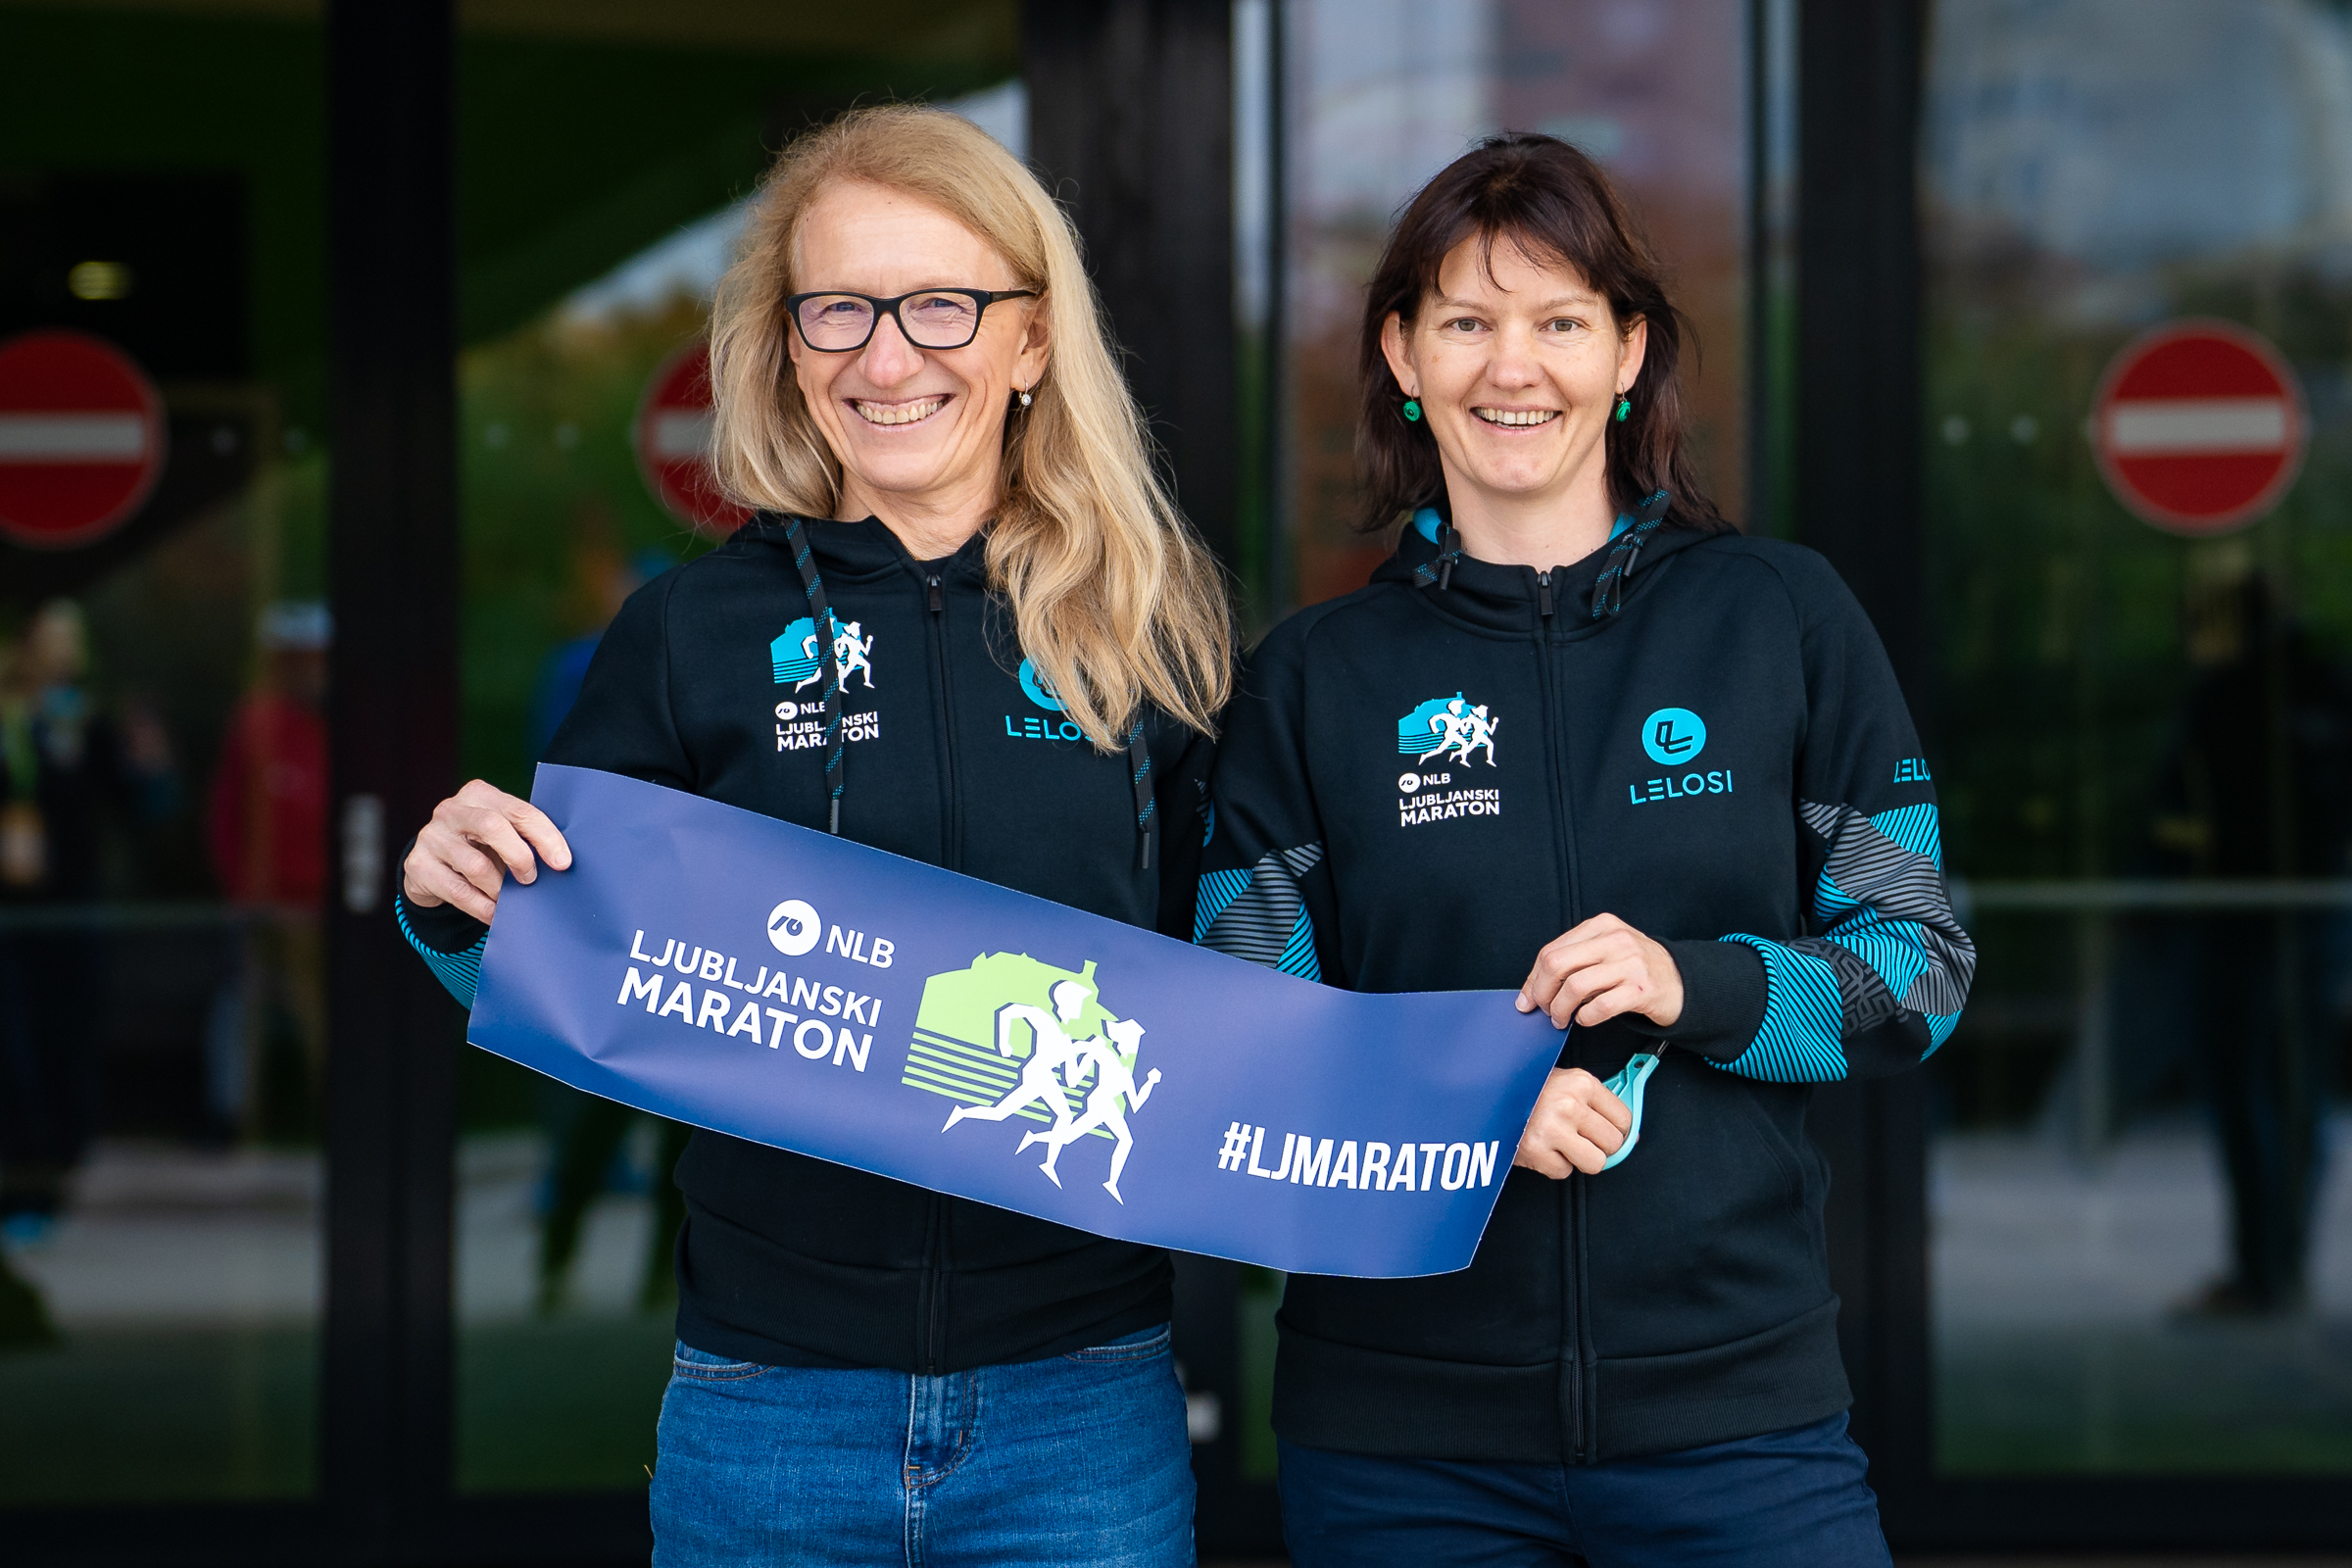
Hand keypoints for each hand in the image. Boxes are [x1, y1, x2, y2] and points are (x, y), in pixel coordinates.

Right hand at [400, 779, 571, 923]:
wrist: (431, 867)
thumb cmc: (480, 847)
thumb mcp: (500, 835)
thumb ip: (524, 838)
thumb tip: (561, 863)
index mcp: (479, 794)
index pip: (519, 811)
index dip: (545, 836)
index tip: (562, 862)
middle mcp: (452, 810)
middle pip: (493, 827)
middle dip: (520, 857)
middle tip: (532, 880)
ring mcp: (431, 836)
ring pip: (476, 866)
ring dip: (500, 889)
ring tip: (511, 901)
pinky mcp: (418, 865)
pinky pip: (459, 891)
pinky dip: (483, 907)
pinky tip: (495, 915)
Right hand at [1513, 1068, 1631, 1177]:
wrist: (1489, 1097)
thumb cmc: (1529, 1090)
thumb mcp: (1566, 1083)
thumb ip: (1595, 1103)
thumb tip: (1630, 1134)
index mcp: (1582, 1083)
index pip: (1624, 1118)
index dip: (1618, 1130)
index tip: (1608, 1133)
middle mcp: (1570, 1105)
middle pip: (1613, 1143)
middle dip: (1600, 1146)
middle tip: (1582, 1139)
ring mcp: (1553, 1129)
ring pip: (1595, 1163)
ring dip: (1580, 1159)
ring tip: (1564, 1145)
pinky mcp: (1537, 1151)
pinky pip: (1564, 1172)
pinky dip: (1554, 1165)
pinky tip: (1544, 1148)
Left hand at [1514, 913, 1682, 1029]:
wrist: (1680, 981)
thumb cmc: (1635, 968)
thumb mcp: (1605, 951)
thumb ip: (1573, 961)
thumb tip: (1532, 989)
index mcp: (1601, 926)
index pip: (1552, 951)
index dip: (1533, 979)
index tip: (1527, 999)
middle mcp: (1615, 940)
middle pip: (1557, 965)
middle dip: (1542, 993)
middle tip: (1544, 1011)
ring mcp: (1630, 963)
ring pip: (1575, 987)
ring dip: (1561, 1010)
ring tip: (1562, 1019)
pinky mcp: (1641, 989)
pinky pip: (1600, 1007)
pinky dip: (1585, 1018)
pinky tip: (1585, 1019)